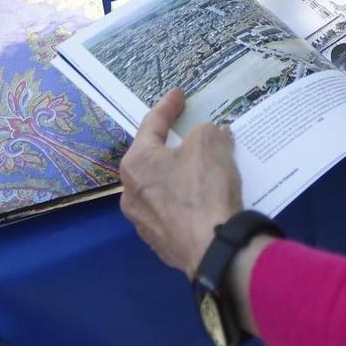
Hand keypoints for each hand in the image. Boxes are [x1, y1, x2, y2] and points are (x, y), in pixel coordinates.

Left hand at [118, 88, 243, 276]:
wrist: (215, 250)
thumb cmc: (204, 189)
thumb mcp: (209, 142)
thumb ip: (205, 131)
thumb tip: (209, 136)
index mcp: (136, 164)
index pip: (152, 125)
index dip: (168, 106)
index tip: (178, 94)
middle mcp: (131, 194)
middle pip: (153, 159)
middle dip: (172, 145)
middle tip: (190, 133)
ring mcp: (144, 223)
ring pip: (163, 187)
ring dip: (180, 174)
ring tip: (203, 167)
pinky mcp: (162, 244)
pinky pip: (174, 211)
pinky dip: (187, 200)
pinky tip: (205, 198)